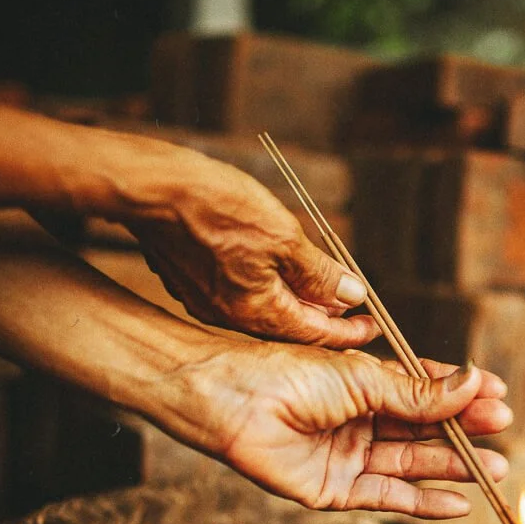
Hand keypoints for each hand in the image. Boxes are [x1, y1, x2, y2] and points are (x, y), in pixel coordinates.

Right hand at [106, 136, 378, 347]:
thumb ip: (319, 273)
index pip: (314, 334)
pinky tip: (271, 265)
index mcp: (256, 311)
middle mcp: (227, 315)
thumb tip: (353, 295)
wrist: (153, 190)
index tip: (371, 328)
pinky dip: (263, 285)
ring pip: (260, 308)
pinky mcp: (187, 278)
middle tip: (349, 307)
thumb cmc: (218, 208)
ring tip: (316, 286)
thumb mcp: (284, 238)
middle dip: (321, 317)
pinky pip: (235, 292)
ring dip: (292, 299)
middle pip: (286, 325)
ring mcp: (202, 298)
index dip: (347, 332)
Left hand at [154, 342, 511, 517]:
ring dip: (451, 465)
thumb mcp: (364, 379)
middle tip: (503, 430)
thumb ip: (418, 392)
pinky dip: (422, 501)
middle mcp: (359, 417)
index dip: (461, 391)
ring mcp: (348, 453)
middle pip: (422, 426)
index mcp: (364, 381)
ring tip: (494, 468)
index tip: (499, 393)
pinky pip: (386, 496)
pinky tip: (457, 501)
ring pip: (410, 461)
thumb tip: (474, 381)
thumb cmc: (294, 375)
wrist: (238, 402)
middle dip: (463, 429)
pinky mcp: (334, 488)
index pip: (423, 387)